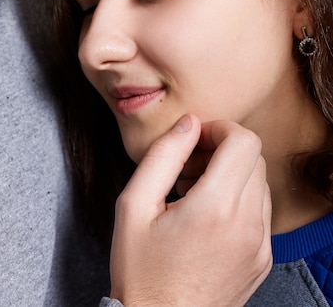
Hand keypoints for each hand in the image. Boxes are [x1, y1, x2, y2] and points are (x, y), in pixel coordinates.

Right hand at [109, 116, 271, 306]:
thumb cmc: (141, 271)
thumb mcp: (134, 206)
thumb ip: (163, 156)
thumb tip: (189, 123)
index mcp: (215, 208)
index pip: (244, 141)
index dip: (219, 129)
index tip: (194, 140)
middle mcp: (247, 225)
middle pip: (254, 157)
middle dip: (222, 149)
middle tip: (189, 166)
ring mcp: (260, 244)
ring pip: (260, 181)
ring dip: (231, 173)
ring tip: (194, 190)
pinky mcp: (262, 258)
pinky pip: (261, 210)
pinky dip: (239, 198)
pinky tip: (207, 213)